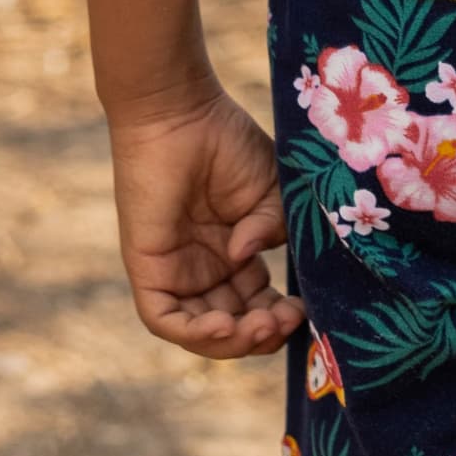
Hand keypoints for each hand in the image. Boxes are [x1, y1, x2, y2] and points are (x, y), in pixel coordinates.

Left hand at [105, 86, 304, 358]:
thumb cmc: (227, 143)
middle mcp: (204, 271)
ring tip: (262, 326)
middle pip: (232, 327)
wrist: (183, 114)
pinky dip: (195, 333)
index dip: (281, 318)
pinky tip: (225, 325)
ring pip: (200, 332)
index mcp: (235, 256)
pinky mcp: (148, 269)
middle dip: (262, 335)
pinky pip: (165, 319)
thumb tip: (248, 256)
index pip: (258, 305)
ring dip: (233, 341)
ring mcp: (175, 272)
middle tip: (288, 319)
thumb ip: (272, 227)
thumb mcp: (270, 190)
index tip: (307, 308)